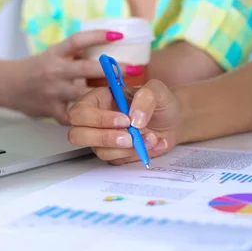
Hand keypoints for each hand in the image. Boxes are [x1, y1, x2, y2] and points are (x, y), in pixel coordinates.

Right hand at [5, 30, 143, 123]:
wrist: (6, 85)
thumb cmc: (36, 70)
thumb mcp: (55, 56)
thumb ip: (77, 56)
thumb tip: (108, 52)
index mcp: (57, 54)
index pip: (78, 40)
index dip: (99, 36)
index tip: (119, 36)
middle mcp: (55, 71)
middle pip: (87, 68)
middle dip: (112, 69)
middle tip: (133, 70)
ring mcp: (53, 91)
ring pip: (83, 95)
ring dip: (105, 98)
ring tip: (125, 101)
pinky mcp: (51, 110)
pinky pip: (73, 117)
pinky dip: (86, 120)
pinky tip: (102, 122)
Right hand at [67, 80, 181, 164]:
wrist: (173, 121)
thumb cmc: (160, 102)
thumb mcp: (157, 90)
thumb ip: (146, 97)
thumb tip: (135, 119)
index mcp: (98, 100)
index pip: (80, 112)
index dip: (97, 119)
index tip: (125, 120)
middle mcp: (96, 120)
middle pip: (77, 135)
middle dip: (104, 138)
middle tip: (129, 137)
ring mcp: (103, 139)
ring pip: (100, 151)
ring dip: (128, 148)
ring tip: (152, 137)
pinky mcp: (115, 154)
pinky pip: (118, 160)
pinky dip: (137, 154)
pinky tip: (153, 143)